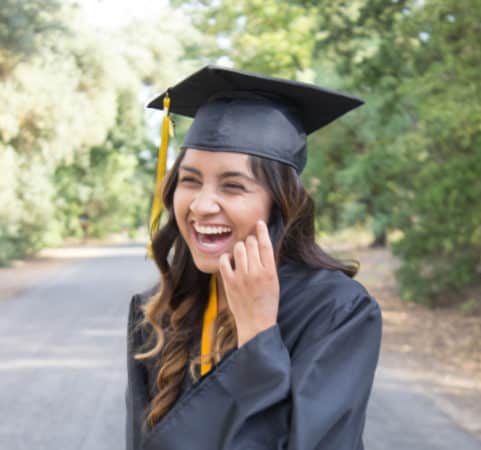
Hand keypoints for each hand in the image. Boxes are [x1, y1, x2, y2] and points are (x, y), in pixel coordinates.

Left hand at [219, 220, 279, 346]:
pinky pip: (224, 260)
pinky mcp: (229, 283)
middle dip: (250, 241)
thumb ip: (268, 264)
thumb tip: (260, 244)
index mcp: (270, 272)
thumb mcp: (274, 282)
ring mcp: (242, 278)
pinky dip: (226, 258)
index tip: (259, 223)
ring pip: (238, 248)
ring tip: (240, 254)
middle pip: (251, 243)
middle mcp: (256, 273)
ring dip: (239, 247)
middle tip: (249, 246)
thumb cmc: (267, 302)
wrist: (256, 323)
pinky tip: (230, 261)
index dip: (262, 231)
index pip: (265, 244)